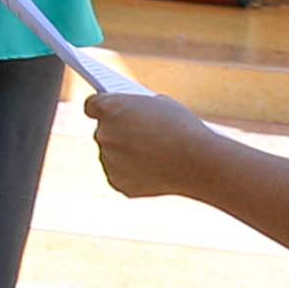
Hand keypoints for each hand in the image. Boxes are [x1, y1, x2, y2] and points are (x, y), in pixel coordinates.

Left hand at [78, 81, 220, 204]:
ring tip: (152, 154)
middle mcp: (102, 134)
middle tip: (137, 134)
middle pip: (104, 131)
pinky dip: (132, 173)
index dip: (100, 107)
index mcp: (109, 109)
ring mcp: (108, 160)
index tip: (105, 111)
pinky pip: (120, 174)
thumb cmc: (182, 129)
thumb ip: (139, 109)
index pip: (92, 105)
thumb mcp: (161, 105)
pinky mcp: (117, 182)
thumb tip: (134, 116)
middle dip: (118, 132)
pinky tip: (152, 170)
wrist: (196, 162)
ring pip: (112, 155)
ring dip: (125, 154)